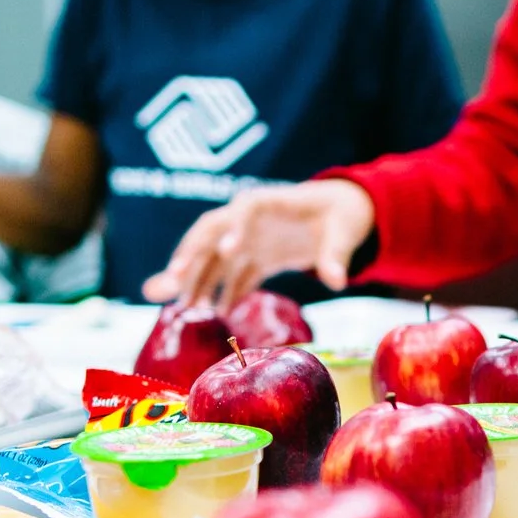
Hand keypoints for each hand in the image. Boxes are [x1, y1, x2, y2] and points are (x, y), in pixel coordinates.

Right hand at [142, 180, 375, 306]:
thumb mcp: (345, 231)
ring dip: (196, 281)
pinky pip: (231, 275)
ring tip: (181, 309)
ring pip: (214, 258)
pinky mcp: (255, 257)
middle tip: (172, 281)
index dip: (233, 227)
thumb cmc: (343, 214)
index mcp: (270, 202)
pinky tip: (214, 315)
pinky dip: (222, 294)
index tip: (227, 250)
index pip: (245, 209)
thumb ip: (336, 255)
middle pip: (211, 234)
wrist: (342, 213)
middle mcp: (250, 220)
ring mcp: (249, 239)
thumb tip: (337, 281)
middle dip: (191, 255)